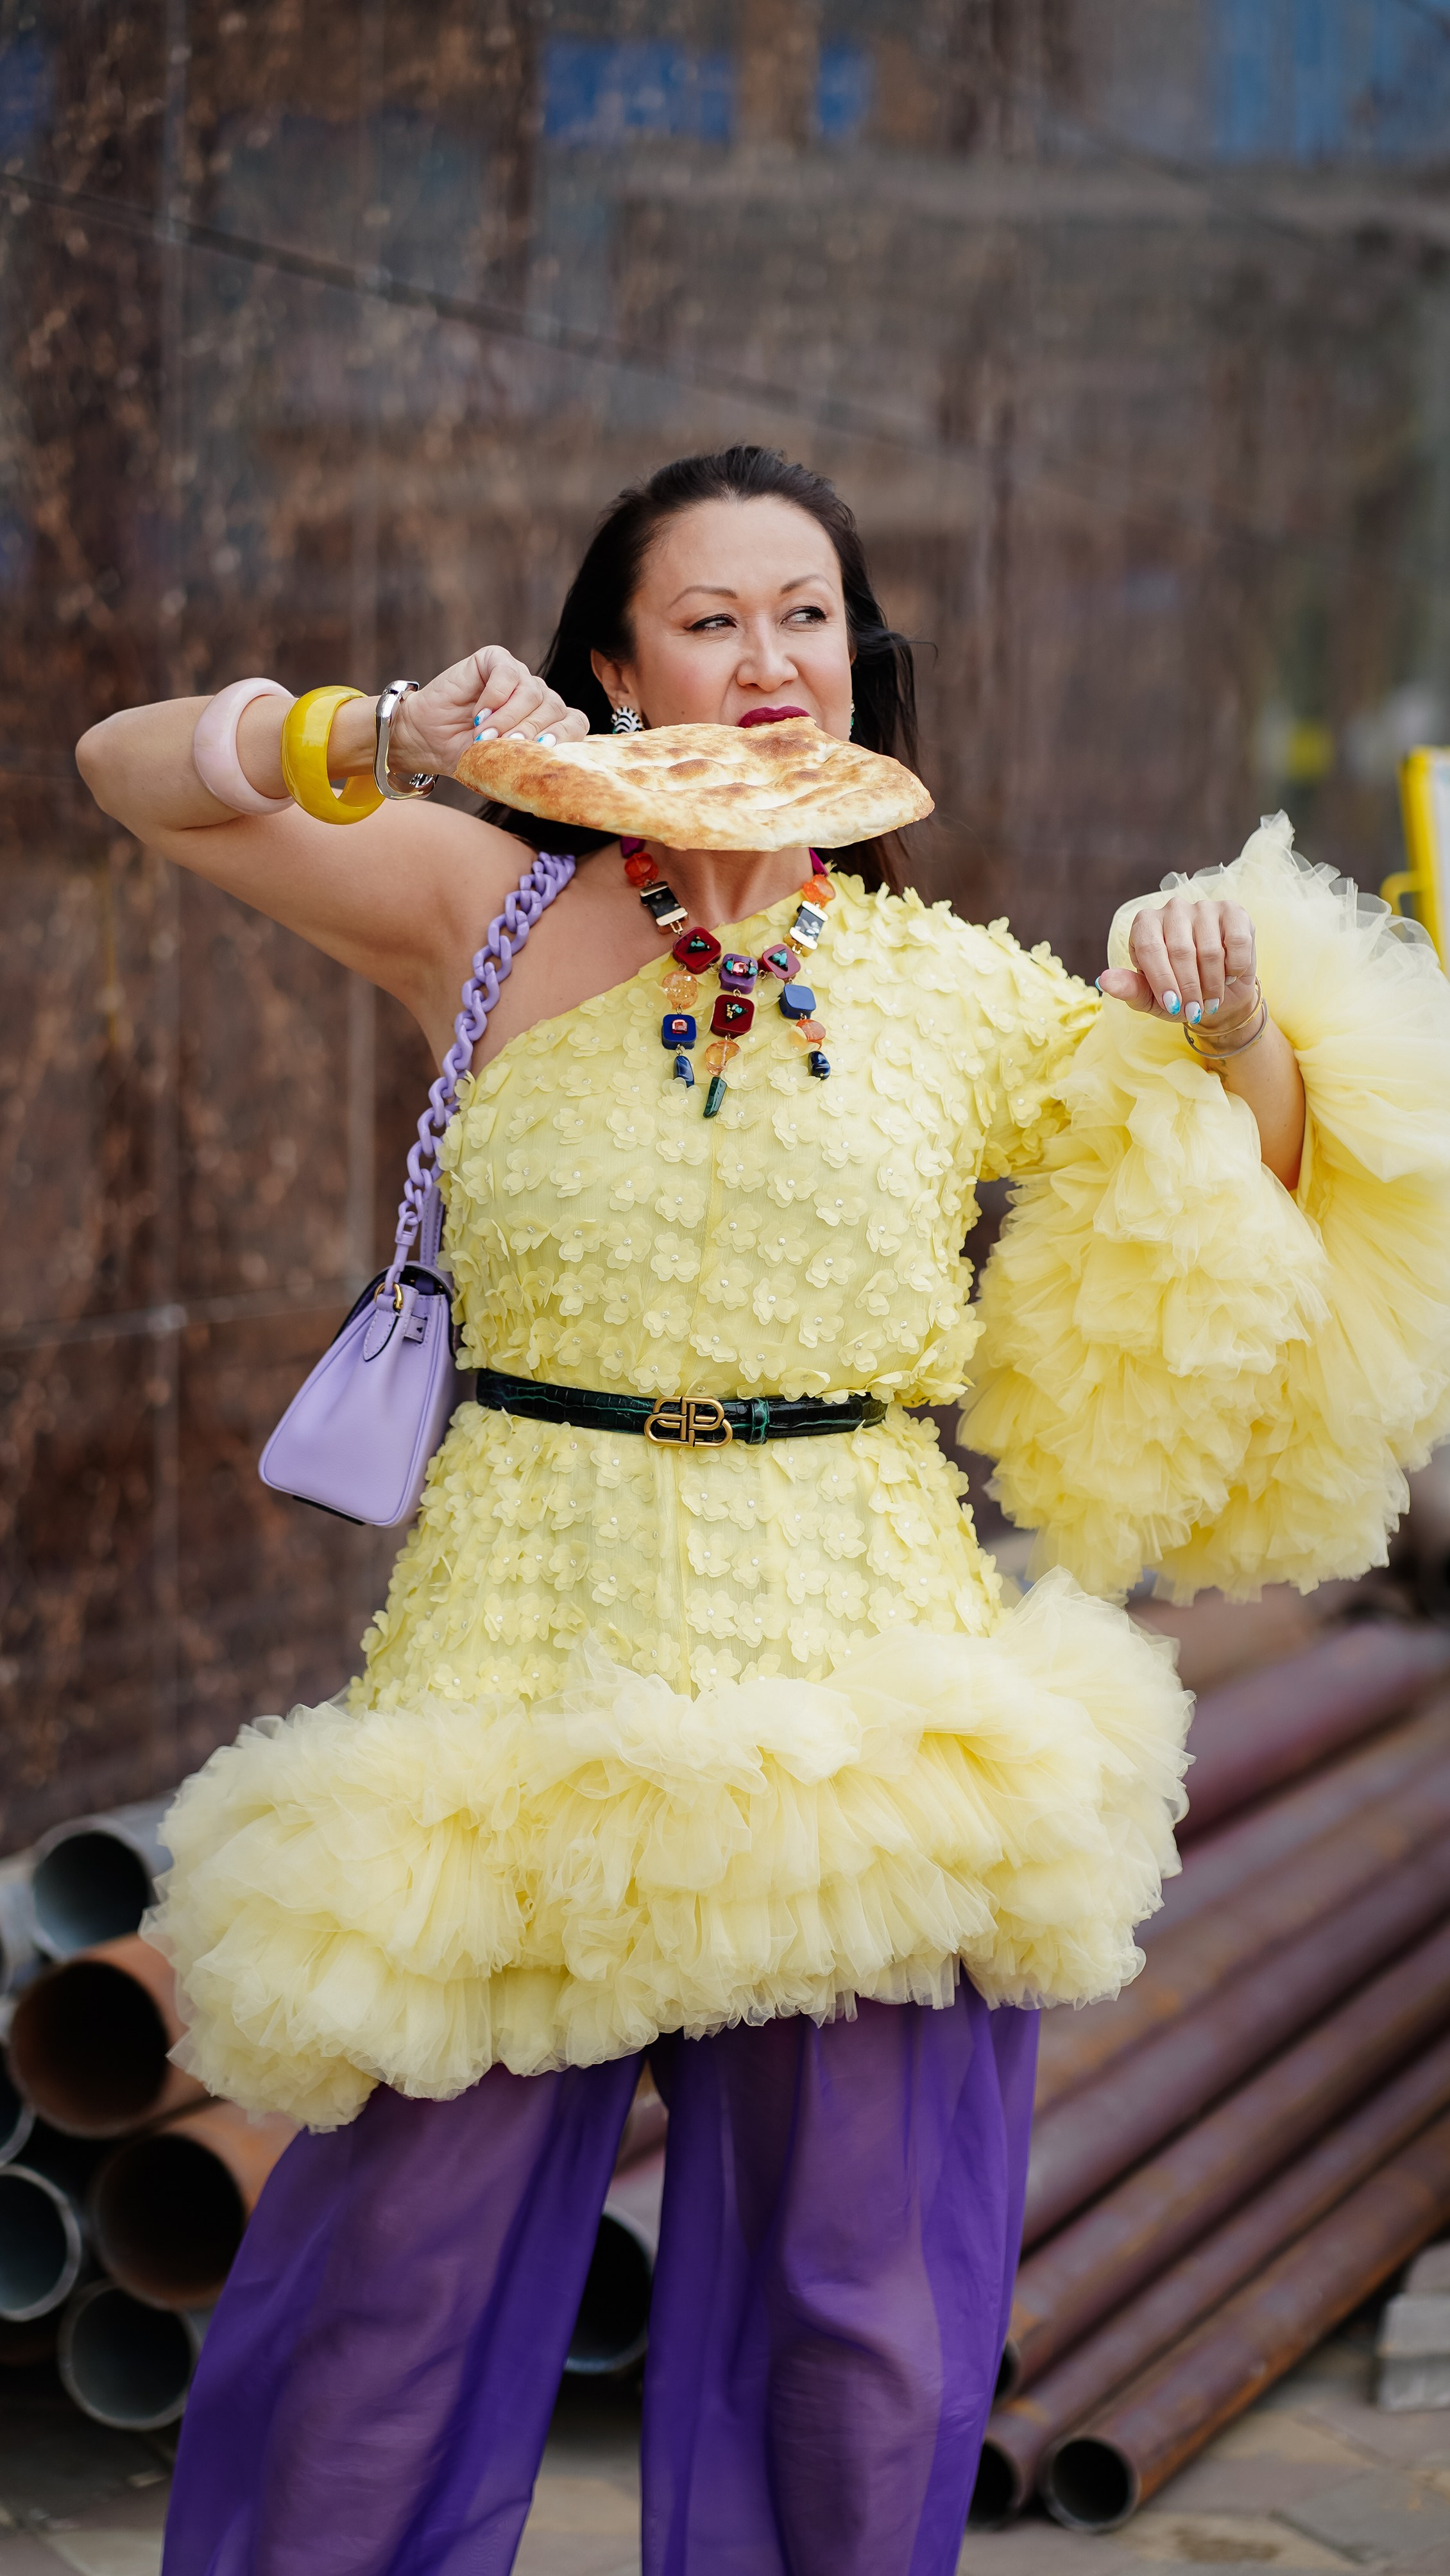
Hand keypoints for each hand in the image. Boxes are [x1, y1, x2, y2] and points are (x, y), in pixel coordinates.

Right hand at [390, 648, 590, 779]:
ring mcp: (518, 676)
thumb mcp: (501, 767)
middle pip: (554, 708)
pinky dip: (496, 695)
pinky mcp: (495, 660)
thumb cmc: (466, 755)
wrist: (428, 739)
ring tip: (484, 736)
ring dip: (508, 718)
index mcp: (547, 722)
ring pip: (532, 692)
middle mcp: (538, 697)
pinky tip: (479, 713)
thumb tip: (548, 771)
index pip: (575, 723)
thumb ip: (527, 765)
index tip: (543, 751)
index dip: (565, 736)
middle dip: (529, 732)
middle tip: (503, 748)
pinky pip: (508, 672)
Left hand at [1098, 896, 1257, 1031]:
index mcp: (1145, 924)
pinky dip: (1235, 967)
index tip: (1172, 1005)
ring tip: (1211, 999)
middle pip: (1180, 951)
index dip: (1162, 980)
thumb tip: (1104, 980)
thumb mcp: (1150, 998)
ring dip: (1212, 984)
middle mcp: (1172, 909)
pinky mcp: (1233, 911)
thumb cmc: (1177, 994)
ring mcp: (1203, 907)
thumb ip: (1129, 989)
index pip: (1150, 948)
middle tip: (1194, 1011)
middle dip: (1189, 988)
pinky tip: (1229, 976)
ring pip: (1210, 950)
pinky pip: (1236, 942)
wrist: (1216, 993)